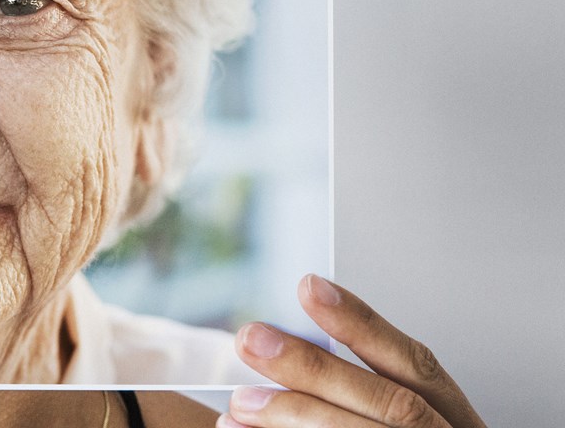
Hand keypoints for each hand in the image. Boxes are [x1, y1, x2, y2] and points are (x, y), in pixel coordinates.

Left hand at [219, 275, 486, 427]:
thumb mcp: (406, 427)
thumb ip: (362, 397)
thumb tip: (288, 354)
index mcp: (459, 426)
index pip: (417, 366)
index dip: (363, 324)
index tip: (309, 285)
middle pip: (389, 407)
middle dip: (315, 369)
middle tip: (251, 340)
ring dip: (296, 419)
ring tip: (238, 407)